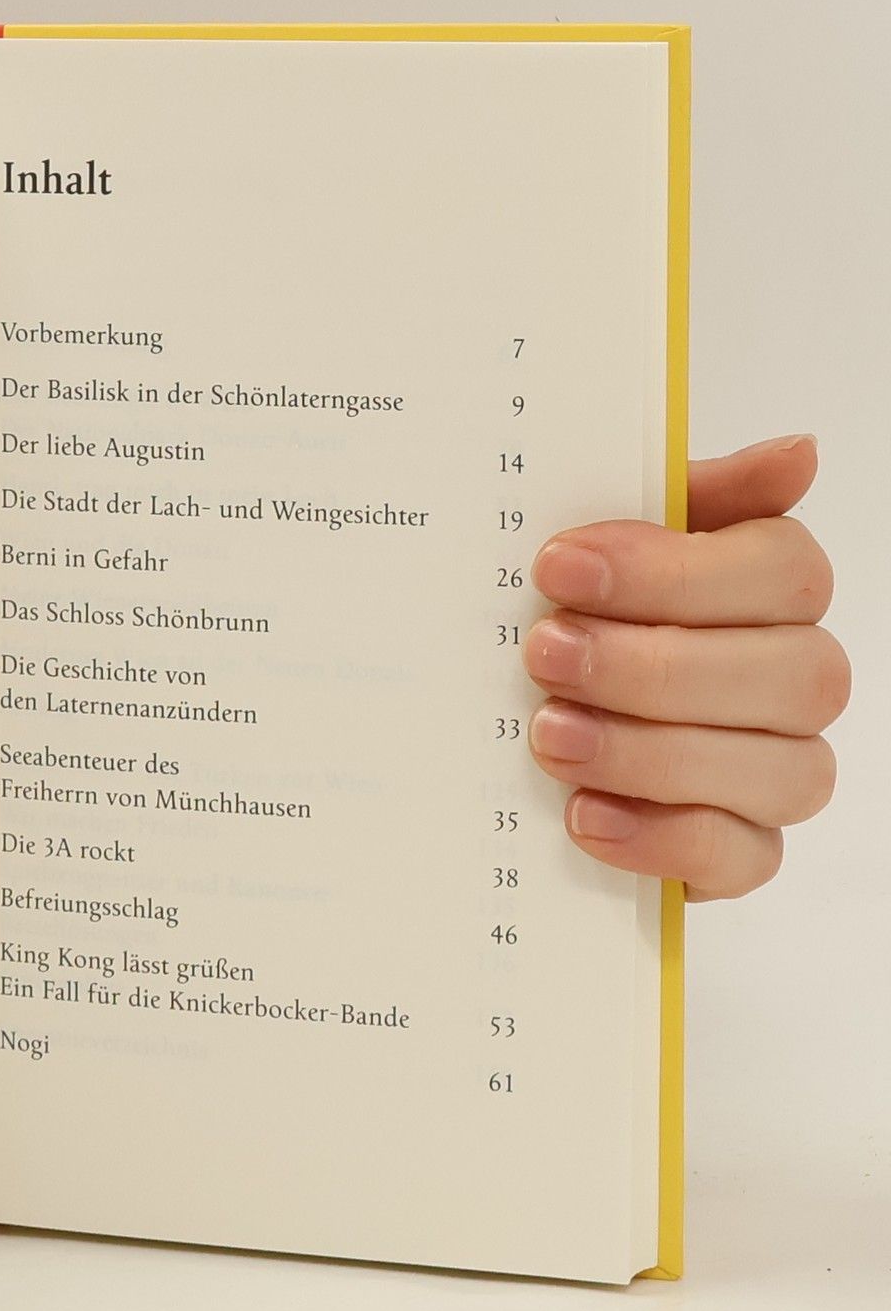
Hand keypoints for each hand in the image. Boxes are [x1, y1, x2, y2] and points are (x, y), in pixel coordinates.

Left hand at [523, 434, 847, 898]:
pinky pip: (741, 858)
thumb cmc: (577, 620)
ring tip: (549, 735)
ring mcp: (780, 771)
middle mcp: (797, 680)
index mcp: (772, 591)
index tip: (559, 565)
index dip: (672, 569)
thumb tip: (798, 453)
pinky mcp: (743, 853)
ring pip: (778, 770)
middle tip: (544, 653)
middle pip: (789, 673)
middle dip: (653, 665)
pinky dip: (661, 838)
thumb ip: (684, 496)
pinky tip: (583, 814)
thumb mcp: (603, 547)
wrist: (513, 735)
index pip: (783, 571)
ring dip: (651, 752)